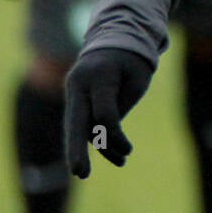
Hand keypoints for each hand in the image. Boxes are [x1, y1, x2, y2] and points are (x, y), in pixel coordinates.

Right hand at [65, 48, 154, 177]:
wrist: (114, 40)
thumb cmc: (131, 61)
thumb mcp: (137, 80)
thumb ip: (120, 108)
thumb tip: (102, 138)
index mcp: (99, 74)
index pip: (103, 112)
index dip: (116, 136)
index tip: (129, 150)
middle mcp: (80, 82)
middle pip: (76, 121)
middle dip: (76, 149)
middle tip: (80, 173)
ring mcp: (74, 90)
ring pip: (80, 126)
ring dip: (99, 147)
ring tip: (121, 162)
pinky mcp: (75, 99)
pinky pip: (84, 123)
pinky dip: (97, 140)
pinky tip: (116, 156)